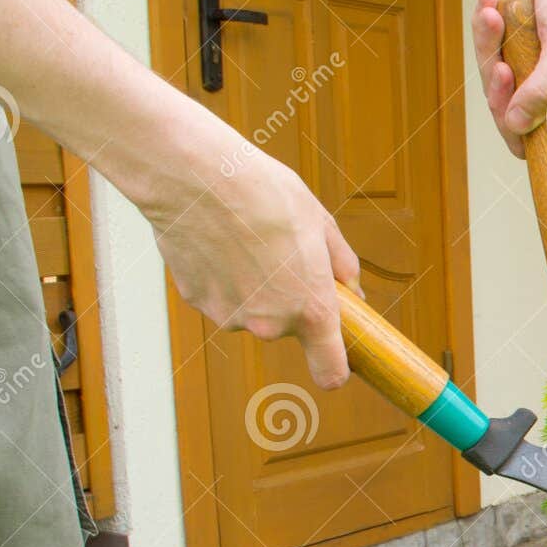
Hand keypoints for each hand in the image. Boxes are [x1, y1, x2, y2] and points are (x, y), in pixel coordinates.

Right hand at [134, 109, 361, 390]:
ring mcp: (230, 316)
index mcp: (310, 309)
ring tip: (244, 239)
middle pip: (285, 328)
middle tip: (279, 254)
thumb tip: (352, 292)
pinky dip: (221, 275)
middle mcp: (270, 324)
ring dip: (251, 286)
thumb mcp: (320, 223)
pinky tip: (217, 239)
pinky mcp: (197, 301)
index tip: (336, 357)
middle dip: (287, 299)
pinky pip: (219, 295)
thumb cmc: (263, 192)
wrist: (194, 174)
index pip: (330, 372)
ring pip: (250, 310)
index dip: (335, 367)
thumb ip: (342, 266)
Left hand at [473, 0, 546, 236]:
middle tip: (502, 70)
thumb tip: (517, 127)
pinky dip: (485, 38)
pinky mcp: (513, 70)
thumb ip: (543, 87)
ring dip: (489, 64)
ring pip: (501, 110)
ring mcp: (537, 89)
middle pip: (528, 143)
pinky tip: (491, 6)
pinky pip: (489, 74)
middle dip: (505, 109)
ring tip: (496, 18)